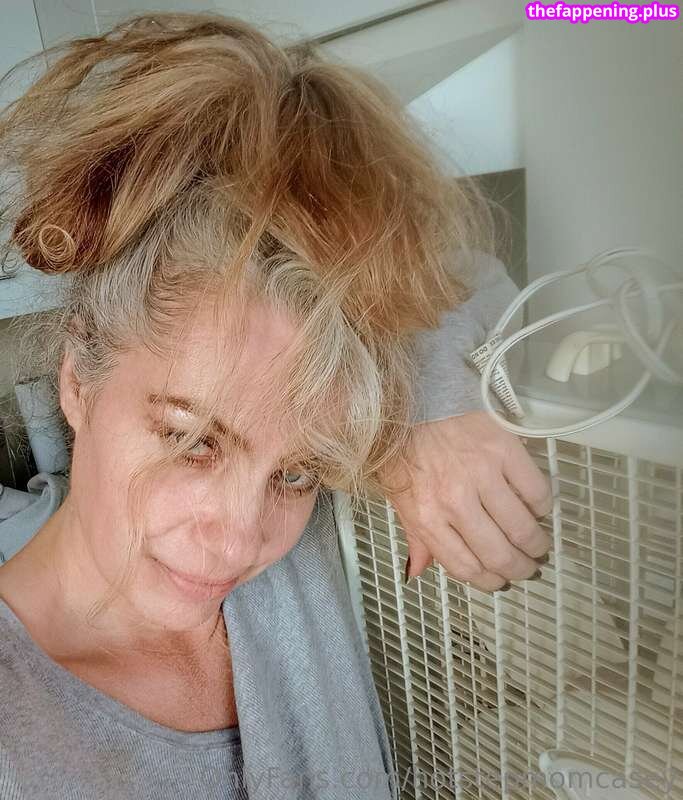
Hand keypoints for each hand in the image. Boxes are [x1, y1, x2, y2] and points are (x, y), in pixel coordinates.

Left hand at [377, 411, 553, 591]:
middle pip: (499, 553)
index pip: (465, 566)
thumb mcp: (397, 494)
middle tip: (527, 568)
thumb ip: (413, 535)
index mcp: (425, 516)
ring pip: (522, 528)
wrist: (414, 397)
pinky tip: (537, 509)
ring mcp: (483, 474)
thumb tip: (418, 570)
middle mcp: (455, 501)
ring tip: (538, 545)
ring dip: (536, 544)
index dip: (489, 581)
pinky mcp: (505, 449)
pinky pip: (536, 491)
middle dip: (519, 569)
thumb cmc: (402, 446)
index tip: (500, 581)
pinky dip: (542, 506)